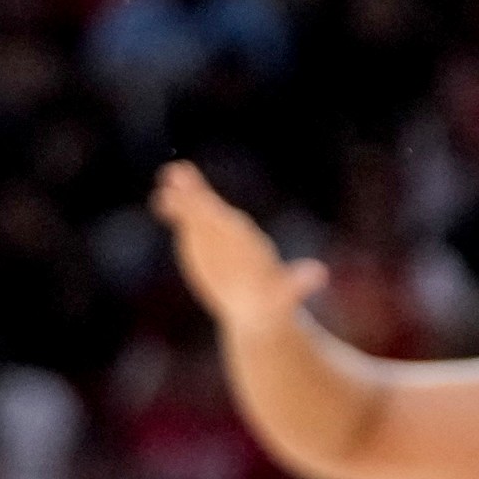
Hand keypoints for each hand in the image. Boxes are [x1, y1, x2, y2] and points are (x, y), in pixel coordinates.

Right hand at [153, 160, 327, 332]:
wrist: (257, 304)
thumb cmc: (271, 299)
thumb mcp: (284, 295)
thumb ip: (297, 283)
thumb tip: (319, 274)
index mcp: (251, 244)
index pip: (232, 226)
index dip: (219, 216)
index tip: (205, 203)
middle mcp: (232, 234)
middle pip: (212, 213)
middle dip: (197, 199)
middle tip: (179, 175)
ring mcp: (214, 235)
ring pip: (196, 214)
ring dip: (182, 200)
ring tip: (167, 179)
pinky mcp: (200, 241)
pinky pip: (187, 223)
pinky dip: (175, 211)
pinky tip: (160, 199)